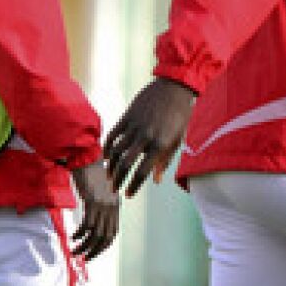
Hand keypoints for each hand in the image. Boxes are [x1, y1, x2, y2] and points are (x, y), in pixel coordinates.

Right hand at [67, 161, 118, 260]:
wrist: (87, 158)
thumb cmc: (90, 174)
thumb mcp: (99, 192)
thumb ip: (100, 205)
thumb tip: (93, 222)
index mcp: (115, 206)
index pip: (113, 233)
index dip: (104, 246)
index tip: (93, 253)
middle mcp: (112, 208)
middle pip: (106, 237)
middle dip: (95, 251)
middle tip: (84, 258)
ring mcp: (103, 205)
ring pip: (96, 234)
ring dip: (85, 246)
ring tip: (75, 252)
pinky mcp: (93, 201)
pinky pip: (88, 224)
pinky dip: (80, 234)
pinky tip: (73, 237)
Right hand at [103, 77, 197, 196]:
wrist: (174, 89)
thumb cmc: (179, 117)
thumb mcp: (176, 140)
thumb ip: (165, 161)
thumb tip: (156, 181)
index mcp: (160, 145)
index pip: (143, 172)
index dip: (134, 186)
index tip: (128, 195)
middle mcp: (146, 137)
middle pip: (126, 164)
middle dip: (118, 180)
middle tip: (114, 190)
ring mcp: (134, 127)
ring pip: (116, 151)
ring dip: (111, 167)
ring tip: (110, 177)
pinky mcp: (126, 117)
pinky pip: (112, 135)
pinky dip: (107, 148)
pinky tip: (106, 158)